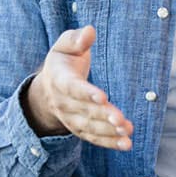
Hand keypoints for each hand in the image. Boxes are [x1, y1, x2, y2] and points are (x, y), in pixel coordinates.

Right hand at [25, 26, 133, 150]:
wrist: (48, 88)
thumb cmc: (64, 61)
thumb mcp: (65, 45)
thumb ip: (76, 38)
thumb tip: (89, 32)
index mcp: (59, 79)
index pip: (72, 87)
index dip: (86, 93)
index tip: (102, 97)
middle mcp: (63, 102)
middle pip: (84, 111)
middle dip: (103, 116)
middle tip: (121, 120)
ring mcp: (71, 118)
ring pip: (89, 128)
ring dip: (108, 132)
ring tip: (126, 132)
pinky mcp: (81, 129)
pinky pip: (94, 138)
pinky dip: (109, 143)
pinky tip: (126, 144)